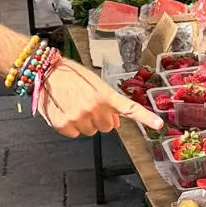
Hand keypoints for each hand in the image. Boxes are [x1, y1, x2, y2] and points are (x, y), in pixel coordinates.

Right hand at [37, 60, 163, 135]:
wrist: (47, 72)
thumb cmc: (72, 75)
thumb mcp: (95, 84)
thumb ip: (108, 102)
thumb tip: (117, 121)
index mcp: (105, 95)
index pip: (129, 108)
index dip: (145, 118)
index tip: (158, 125)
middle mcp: (94, 108)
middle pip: (108, 127)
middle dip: (102, 119)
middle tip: (90, 105)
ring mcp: (79, 118)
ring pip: (91, 132)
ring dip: (86, 122)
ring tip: (76, 106)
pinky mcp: (64, 125)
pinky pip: (74, 134)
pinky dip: (71, 126)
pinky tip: (66, 111)